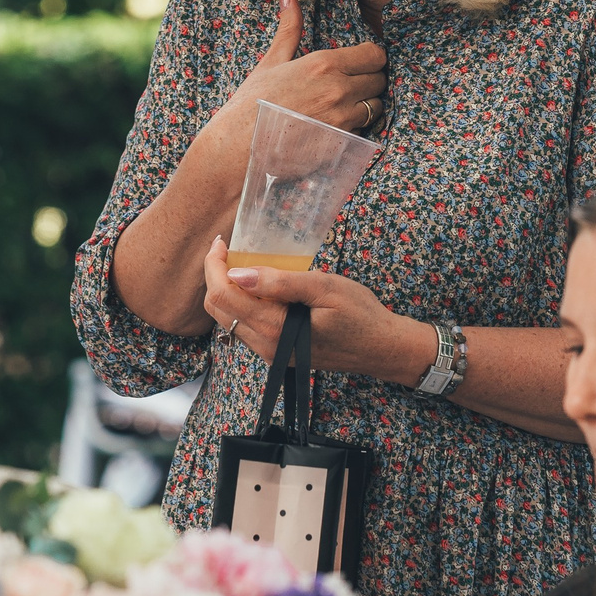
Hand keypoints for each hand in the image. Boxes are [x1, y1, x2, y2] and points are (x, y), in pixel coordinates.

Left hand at [199, 234, 430, 384]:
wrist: (381, 348)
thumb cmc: (360, 313)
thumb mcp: (324, 287)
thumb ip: (280, 282)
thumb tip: (237, 273)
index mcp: (275, 328)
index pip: (223, 296)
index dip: (214, 266)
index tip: (221, 241)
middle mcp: (266, 346)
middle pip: (217, 310)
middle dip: (214, 275)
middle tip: (227, 249)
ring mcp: (269, 353)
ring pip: (228, 319)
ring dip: (227, 289)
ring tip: (242, 263)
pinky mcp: (276, 353)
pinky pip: (244, 327)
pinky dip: (241, 303)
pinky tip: (257, 286)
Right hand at [220, 0, 388, 138]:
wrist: (237, 150)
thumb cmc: (251, 105)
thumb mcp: (271, 62)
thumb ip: (289, 27)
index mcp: (323, 65)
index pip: (374, 55)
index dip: (370, 58)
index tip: (360, 63)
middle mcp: (338, 91)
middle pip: (380, 81)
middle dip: (369, 81)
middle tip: (349, 86)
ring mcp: (342, 120)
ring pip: (376, 108)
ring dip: (365, 106)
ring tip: (341, 107)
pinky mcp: (342, 145)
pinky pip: (364, 133)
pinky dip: (356, 130)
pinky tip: (333, 129)